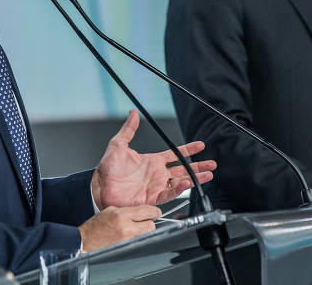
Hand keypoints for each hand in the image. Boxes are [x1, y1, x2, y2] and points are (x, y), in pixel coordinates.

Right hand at [79, 205, 160, 251]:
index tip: (156, 212)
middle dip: (149, 223)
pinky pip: (139, 242)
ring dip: (144, 232)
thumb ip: (126, 210)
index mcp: (121, 215)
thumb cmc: (95, 227)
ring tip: (135, 230)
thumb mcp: (110, 211)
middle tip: (145, 221)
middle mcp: (126, 228)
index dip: (154, 211)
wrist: (85, 242)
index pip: (146, 211)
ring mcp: (127, 240)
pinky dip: (137, 239)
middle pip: (150, 226)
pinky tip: (129, 237)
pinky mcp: (126, 249)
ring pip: (146, 235)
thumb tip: (140, 212)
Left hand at [91, 109, 216, 209]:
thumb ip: (128, 129)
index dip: (188, 150)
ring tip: (207, 175)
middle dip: (198, 167)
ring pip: (180, 182)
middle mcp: (157, 174)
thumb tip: (133, 113)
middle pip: (183, 169)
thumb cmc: (107, 168)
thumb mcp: (118, 144)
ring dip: (194, 179)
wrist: (100, 186)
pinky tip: (186, 183)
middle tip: (212, 164)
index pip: (175, 154)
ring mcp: (156, 186)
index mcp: (152, 161)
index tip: (200, 146)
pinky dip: (179, 189)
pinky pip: (169, 193)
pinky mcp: (152, 198)